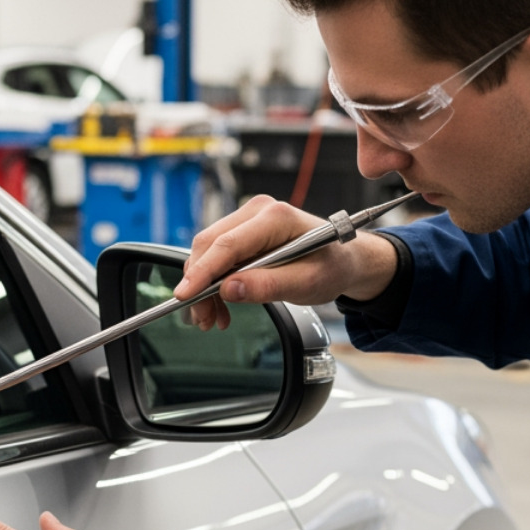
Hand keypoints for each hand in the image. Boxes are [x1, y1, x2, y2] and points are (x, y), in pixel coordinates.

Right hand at [175, 195, 398, 329]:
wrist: (345, 261)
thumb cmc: (333, 266)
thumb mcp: (307, 282)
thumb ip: (268, 285)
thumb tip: (229, 289)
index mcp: (276, 217)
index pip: (227, 244)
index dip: (202, 272)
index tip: (185, 296)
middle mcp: (257, 211)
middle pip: (210, 245)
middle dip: (200, 285)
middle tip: (202, 318)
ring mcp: (249, 219)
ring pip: (209, 252)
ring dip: (205, 288)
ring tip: (213, 318)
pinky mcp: (244, 233)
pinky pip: (218, 256)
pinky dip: (214, 283)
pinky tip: (222, 305)